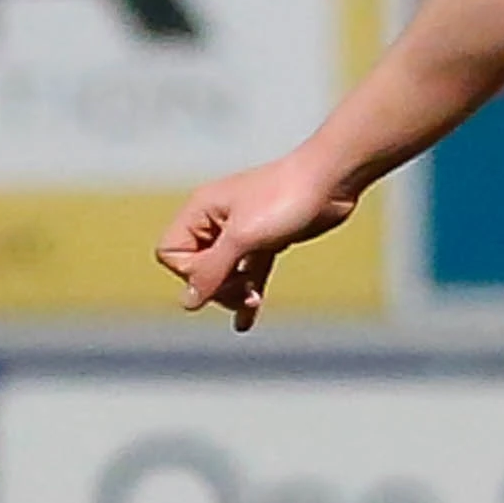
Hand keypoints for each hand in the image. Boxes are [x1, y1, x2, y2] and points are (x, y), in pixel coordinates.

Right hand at [154, 154, 359, 330]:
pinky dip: (248, 293)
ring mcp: (242, 231)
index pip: (171, 253)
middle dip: (218, 286)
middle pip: (197, 268)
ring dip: (235, 293)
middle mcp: (216, 220)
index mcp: (200, 210)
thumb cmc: (285, 198)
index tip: (221, 270)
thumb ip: (212, 270)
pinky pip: (249, 272)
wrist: (332, 181)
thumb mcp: (243, 237)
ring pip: (224, 274)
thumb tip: (188, 302)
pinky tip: (245, 322)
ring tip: (253, 300)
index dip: (191, 271)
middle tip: (242, 290)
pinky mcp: (266, 240)